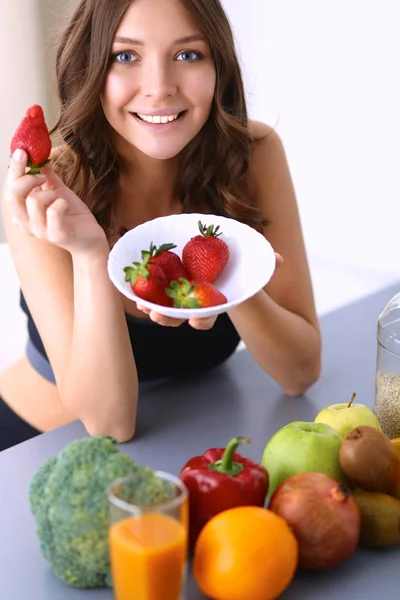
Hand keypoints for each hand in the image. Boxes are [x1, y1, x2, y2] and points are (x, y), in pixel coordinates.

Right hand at [5, 149, 106, 254]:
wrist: (91, 236)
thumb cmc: (71, 214)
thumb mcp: (57, 190)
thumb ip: (46, 175)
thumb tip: (38, 155)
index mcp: (22, 212)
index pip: (9, 189)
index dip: (14, 169)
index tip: (22, 152)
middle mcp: (26, 224)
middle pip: (12, 196)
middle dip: (27, 179)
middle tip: (43, 176)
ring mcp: (41, 231)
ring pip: (33, 202)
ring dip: (49, 193)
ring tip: (58, 198)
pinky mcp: (57, 235)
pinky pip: (53, 212)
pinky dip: (61, 203)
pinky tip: (66, 206)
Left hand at [135, 254, 282, 328]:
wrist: (215, 250)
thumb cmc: (234, 259)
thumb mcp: (250, 259)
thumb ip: (264, 261)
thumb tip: (280, 260)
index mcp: (212, 299)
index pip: (208, 315)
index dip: (202, 320)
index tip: (197, 321)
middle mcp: (193, 300)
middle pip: (179, 315)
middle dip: (168, 318)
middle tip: (158, 316)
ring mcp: (176, 292)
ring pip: (162, 305)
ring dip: (151, 308)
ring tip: (143, 307)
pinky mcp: (162, 281)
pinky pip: (150, 290)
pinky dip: (142, 291)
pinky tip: (133, 290)